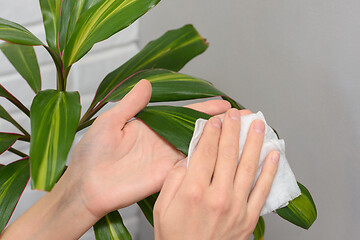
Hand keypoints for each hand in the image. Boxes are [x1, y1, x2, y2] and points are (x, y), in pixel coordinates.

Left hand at [62, 79, 230, 218]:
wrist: (86, 185)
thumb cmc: (91, 154)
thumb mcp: (109, 122)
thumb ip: (130, 104)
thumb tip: (146, 83)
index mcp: (152, 126)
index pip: (184, 114)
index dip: (204, 108)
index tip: (225, 104)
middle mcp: (163, 141)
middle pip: (198, 130)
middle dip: (221, 124)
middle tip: (243, 118)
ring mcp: (166, 159)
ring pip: (199, 148)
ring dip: (220, 141)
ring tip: (242, 133)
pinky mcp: (166, 176)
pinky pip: (190, 167)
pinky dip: (208, 160)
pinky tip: (226, 154)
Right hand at [153, 109, 279, 239]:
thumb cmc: (175, 237)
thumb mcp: (162, 207)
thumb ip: (174, 179)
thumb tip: (189, 159)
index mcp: (193, 191)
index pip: (206, 152)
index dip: (213, 132)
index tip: (217, 119)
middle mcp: (217, 196)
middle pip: (228, 154)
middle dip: (233, 130)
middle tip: (237, 114)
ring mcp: (236, 207)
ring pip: (248, 167)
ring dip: (254, 143)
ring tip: (258, 124)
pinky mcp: (248, 218)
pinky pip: (262, 190)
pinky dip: (270, 172)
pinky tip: (274, 155)